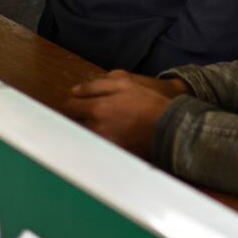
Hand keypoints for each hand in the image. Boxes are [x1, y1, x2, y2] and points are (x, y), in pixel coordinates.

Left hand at [64, 69, 185, 158]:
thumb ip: (95, 86)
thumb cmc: (146, 101)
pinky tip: (106, 134)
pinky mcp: (112, 153)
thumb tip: (74, 91)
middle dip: (76, 117)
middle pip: (73, 124)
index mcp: (97, 109)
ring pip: (83, 136)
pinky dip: (96, 140)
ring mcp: (104, 143)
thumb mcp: (123, 84)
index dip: (73, 102)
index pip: (70, 107)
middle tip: (84, 113)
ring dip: (84, 129)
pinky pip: (95, 146)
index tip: (78, 101)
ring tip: (96, 123)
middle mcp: (96, 128)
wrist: (168, 126)